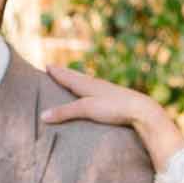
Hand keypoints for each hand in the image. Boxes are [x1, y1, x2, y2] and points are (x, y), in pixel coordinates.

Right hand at [41, 64, 183, 170]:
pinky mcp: (115, 98)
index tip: (47, 65)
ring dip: (77, 79)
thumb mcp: (86, 109)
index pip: (67, 77)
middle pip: (76, 77)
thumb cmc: (113, 107)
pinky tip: (94, 92)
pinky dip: (89, 88)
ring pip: (87, 82)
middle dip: (65, 73)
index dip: (57, 72)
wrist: (141, 109)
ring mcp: (107, 91)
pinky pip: (97, 90)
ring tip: (72, 78)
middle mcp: (96, 84)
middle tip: (54, 68)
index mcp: (87, 84)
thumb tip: (42, 116)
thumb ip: (64, 112)